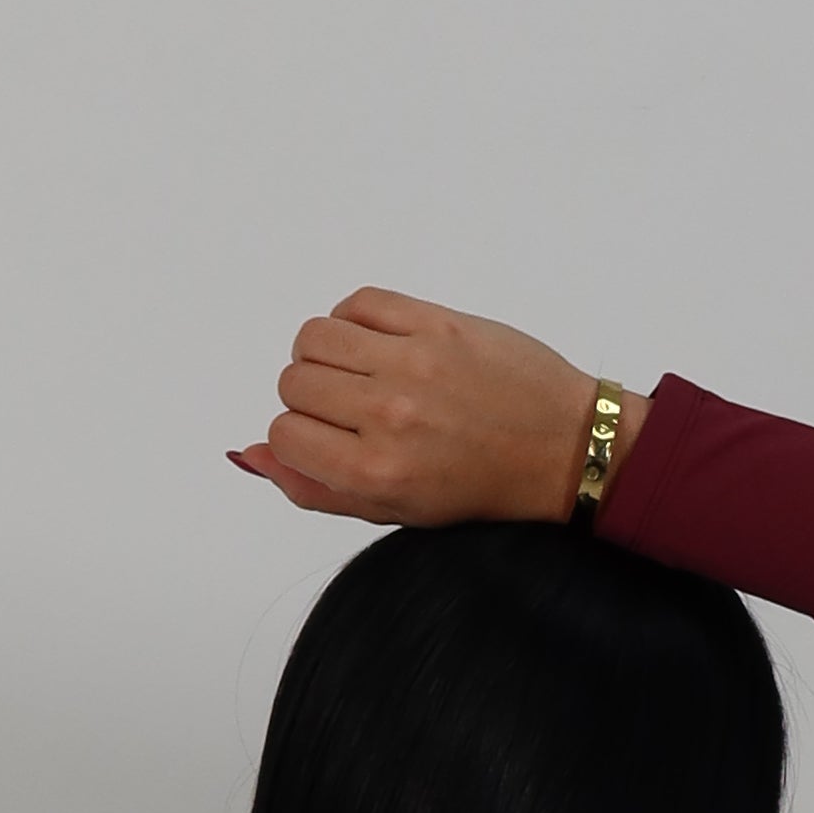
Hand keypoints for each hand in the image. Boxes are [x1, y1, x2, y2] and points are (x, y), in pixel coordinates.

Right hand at [230, 290, 632, 527]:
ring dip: (324, 353)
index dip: (297, 435)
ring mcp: (414, 363)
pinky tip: (379, 343)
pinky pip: (359, 302)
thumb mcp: (394, 510)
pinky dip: (354, 319)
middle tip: (351, 407)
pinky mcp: (439, 323)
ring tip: (360, 370)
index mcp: (376, 472)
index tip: (329, 437)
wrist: (563, 448)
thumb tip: (249, 453)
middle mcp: (390, 416)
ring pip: (315, 336)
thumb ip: (316, 487)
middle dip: (309, 396)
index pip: (285, 434)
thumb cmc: (480, 487)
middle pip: (294, 382)